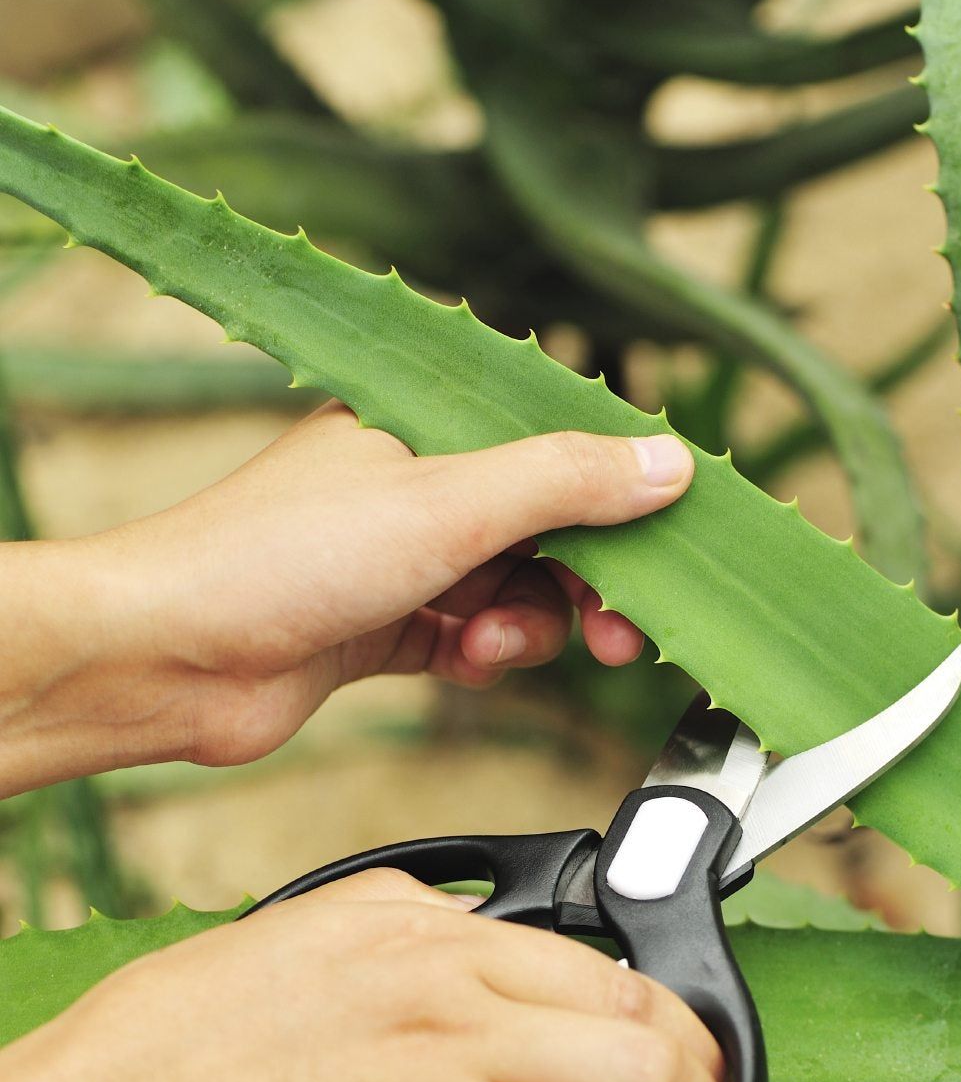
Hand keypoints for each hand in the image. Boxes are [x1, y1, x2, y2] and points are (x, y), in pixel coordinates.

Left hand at [0, 406, 693, 791]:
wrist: (169, 657)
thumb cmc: (280, 555)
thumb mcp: (447, 502)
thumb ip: (564, 481)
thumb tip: (667, 462)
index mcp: (427, 422)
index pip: (556, 444)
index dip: (620, 492)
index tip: (670, 541)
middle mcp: (418, 483)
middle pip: (548, 525)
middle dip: (591, 579)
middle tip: (626, 626)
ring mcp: (402, 557)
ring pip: (516, 587)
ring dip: (526, 622)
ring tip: (494, 640)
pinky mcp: (386, 625)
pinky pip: (473, 635)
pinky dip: (483, 651)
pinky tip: (468, 658)